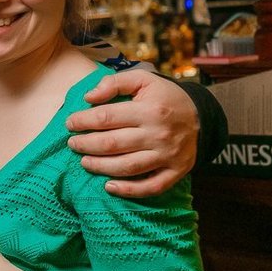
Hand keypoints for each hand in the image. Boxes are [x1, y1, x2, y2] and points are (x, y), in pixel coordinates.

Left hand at [65, 70, 197, 197]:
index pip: (106, 117)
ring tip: (84, 161)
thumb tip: (88, 97)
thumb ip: (114, 83)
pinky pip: (151, 187)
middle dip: (86, 144)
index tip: (70, 123)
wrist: (201, 116)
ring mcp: (168, 155)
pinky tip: (109, 187)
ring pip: (127, 167)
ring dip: (100, 166)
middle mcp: (159, 134)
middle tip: (72, 144)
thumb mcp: (143, 80)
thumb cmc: (164, 97)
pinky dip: (128, 190)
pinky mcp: (175, 172)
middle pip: (112, 144)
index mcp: (149, 110)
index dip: (83, 121)